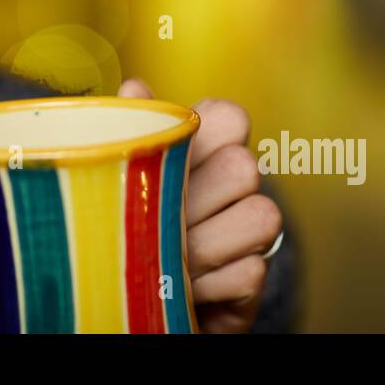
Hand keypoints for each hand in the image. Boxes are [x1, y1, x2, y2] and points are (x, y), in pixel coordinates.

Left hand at [118, 77, 280, 332]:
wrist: (135, 294)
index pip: (230, 117)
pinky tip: (184, 287)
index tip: (169, 156)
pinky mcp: (251, 284)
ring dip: (207, 242)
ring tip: (168, 256)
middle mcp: (235, 187)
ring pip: (262, 216)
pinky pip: (251, 273)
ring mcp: (247, 235)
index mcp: (202, 150)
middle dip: (197, 196)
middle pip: (244, 167)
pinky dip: (211, 283)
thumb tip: (134, 90)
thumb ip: (128, 132)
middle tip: (157, 216)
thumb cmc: (130, 221)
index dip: (205, 133)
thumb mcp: (122, 176)